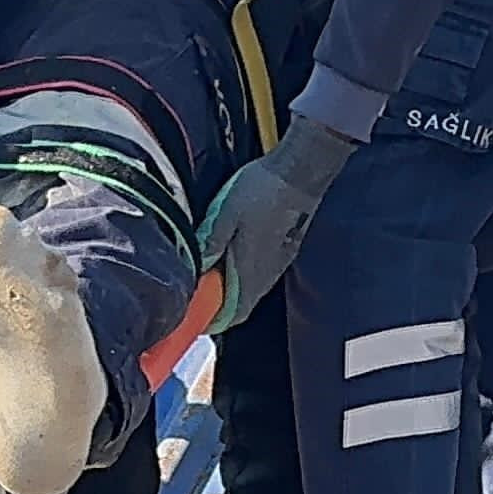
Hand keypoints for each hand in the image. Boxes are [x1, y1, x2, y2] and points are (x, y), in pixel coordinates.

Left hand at [200, 115, 358, 329]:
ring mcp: (278, 264)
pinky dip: (244, 275)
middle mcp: (266, 275)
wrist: (299, 173)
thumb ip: (210, 244)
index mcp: (250, 272)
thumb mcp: (226, 215)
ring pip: (251, 290)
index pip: (231, 315)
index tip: (193, 315)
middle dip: (218, 304)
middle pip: (240, 305)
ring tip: (211, 273)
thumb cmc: (262, 191)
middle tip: (197, 291)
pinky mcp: (285, 251)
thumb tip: (195, 269)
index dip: (211, 320)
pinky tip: (233, 255)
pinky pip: (261, 274)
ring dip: (231, 288)